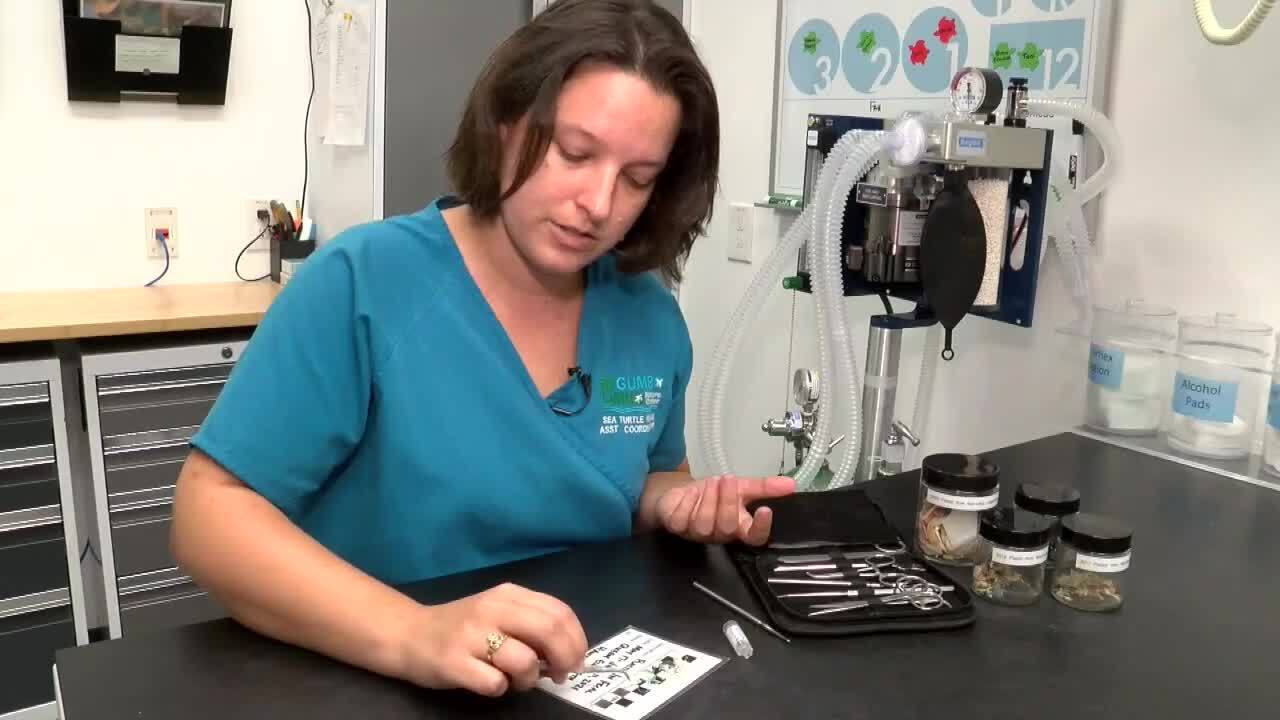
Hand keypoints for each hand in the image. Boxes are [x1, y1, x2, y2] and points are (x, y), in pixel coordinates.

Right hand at [397, 583, 587, 696]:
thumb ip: (531, 624)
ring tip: (517, 680)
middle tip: (560, 676)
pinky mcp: (454, 662)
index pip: (559, 612)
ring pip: (525, 660)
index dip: (576, 640)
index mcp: (509, 594)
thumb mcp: (498, 612)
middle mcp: (492, 609)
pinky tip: (489, 681)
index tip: (576, 660)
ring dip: (530, 679)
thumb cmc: (462, 627)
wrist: (409, 634)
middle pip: (549, 631)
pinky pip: (495, 683)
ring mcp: (472, 635)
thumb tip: (567, 652)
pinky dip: (500, 688)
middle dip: (565, 659)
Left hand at [655, 474, 794, 545]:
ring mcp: (696, 533)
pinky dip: (688, 502)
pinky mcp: (677, 527)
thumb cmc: (714, 494)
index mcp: (739, 528)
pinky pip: (682, 519)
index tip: (766, 510)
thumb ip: (765, 487)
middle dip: (728, 501)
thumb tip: (791, 484)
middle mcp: (719, 534)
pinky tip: (690, 491)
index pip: (754, 537)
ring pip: (705, 523)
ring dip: (709, 498)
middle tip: (727, 479)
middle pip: (728, 527)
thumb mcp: (741, 487)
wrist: (682, 493)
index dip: (761, 528)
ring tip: (712, 481)